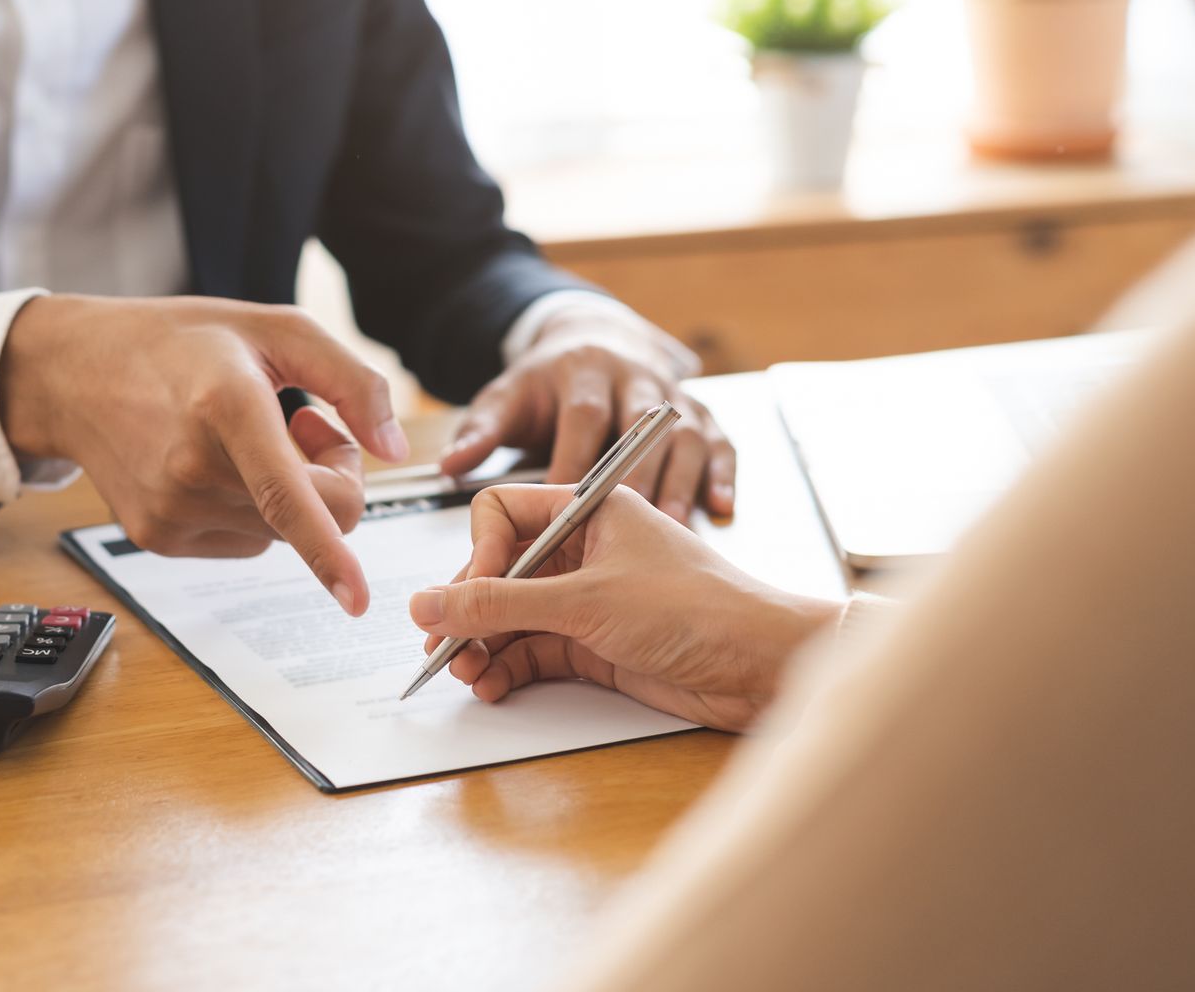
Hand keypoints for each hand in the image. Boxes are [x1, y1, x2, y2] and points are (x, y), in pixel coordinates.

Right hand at [0, 295, 409, 613]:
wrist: (76, 373)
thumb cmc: (184, 342)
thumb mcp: (278, 328)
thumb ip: (353, 381)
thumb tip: (396, 450)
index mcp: (226, 406)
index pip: (287, 497)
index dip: (329, 552)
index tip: (357, 598)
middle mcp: (194, 468)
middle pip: (310, 515)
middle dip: (333, 477)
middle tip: (309, 422)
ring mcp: (171, 511)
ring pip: (280, 532)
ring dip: (288, 493)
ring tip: (247, 436)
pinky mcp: (157, 538)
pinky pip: (243, 542)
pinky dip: (249, 509)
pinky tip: (216, 463)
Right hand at [408, 484, 839, 729]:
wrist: (764, 666)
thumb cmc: (698, 609)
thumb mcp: (585, 601)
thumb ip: (501, 604)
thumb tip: (430, 604)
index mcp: (587, 509)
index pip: (502, 512)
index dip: (477, 554)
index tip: (468, 595)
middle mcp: (584, 549)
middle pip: (500, 570)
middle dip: (470, 609)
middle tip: (446, 644)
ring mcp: (589, 599)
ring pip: (512, 616)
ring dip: (483, 644)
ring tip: (466, 673)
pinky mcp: (596, 644)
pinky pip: (533, 651)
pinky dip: (507, 668)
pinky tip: (491, 685)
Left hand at [438, 304, 736, 521]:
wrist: (594, 337)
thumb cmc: (549, 381)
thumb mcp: (509, 396)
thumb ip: (482, 430)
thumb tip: (451, 464)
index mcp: (585, 371)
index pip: (582, 416)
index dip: (575, 463)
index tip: (564, 513)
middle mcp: (635, 378)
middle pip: (641, 428)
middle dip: (635, 478)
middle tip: (627, 531)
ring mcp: (674, 394)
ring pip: (686, 436)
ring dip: (681, 481)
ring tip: (673, 527)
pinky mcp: (702, 413)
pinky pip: (720, 442)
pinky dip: (724, 474)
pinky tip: (720, 507)